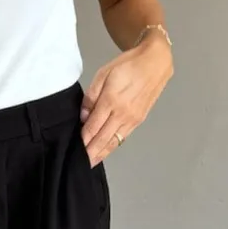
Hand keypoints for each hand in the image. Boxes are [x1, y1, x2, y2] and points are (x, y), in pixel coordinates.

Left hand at [80, 33, 173, 165]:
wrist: (154, 63)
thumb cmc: (127, 65)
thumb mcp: (103, 74)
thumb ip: (91, 97)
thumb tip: (84, 117)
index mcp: (111, 101)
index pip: (92, 127)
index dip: (82, 140)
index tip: (73, 149)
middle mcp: (122, 114)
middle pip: (103, 139)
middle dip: (90, 153)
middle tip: (78, 165)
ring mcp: (132, 119)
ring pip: (114, 142)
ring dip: (101, 154)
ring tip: (90, 163)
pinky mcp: (139, 120)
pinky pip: (123, 138)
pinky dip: (112, 146)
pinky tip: (105, 150)